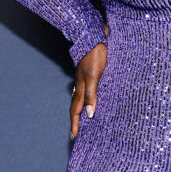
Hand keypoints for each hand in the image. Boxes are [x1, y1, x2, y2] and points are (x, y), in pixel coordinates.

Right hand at [70, 20, 108, 138]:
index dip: (76, 124)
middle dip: (77, 120)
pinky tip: (94, 98)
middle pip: (77, 106)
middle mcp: (81, 84)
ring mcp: (85, 77)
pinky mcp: (91, 71)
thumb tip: (90, 114)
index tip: (74, 137)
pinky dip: (89, 98)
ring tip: (85, 120)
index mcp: (81, 87)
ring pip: (82, 97)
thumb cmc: (95, 54)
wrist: (95, 34)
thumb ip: (92, 94)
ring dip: (83, 109)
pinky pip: (89, 89)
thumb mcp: (94, 76)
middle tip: (77, 133)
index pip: (76, 110)